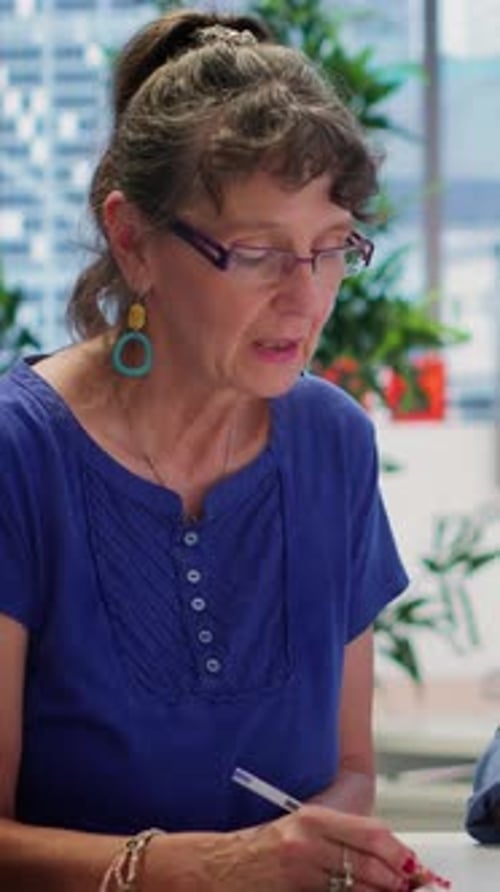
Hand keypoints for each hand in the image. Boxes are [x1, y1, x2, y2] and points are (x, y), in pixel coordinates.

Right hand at [146, 804, 436, 889]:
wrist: (218, 868)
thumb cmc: (266, 849)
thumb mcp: (304, 832)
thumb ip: (343, 839)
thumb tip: (389, 855)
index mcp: (315, 819)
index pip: (373, 835)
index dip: (401, 855)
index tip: (417, 868)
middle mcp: (309, 842)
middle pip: (372, 867)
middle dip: (398, 882)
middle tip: (414, 887)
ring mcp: (301, 872)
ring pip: (358, 889)